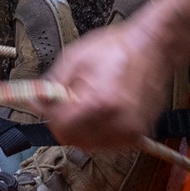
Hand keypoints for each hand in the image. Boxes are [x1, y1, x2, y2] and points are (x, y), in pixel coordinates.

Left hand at [41, 15, 173, 150]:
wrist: (153, 46)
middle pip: (74, 140)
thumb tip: (35, 102)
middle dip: (67, 122)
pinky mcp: (138, 133)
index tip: (51, 105)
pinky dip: (100, 129)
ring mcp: (130, 131)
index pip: (61, 128)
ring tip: (92, 101)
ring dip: (83, 127)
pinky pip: (108, 142)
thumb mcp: (75, 58)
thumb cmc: (119, 48)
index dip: (52, 115)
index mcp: (99, 103)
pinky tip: (104, 108)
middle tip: (71, 101)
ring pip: (90, 144)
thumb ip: (52, 85)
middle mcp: (117, 122)